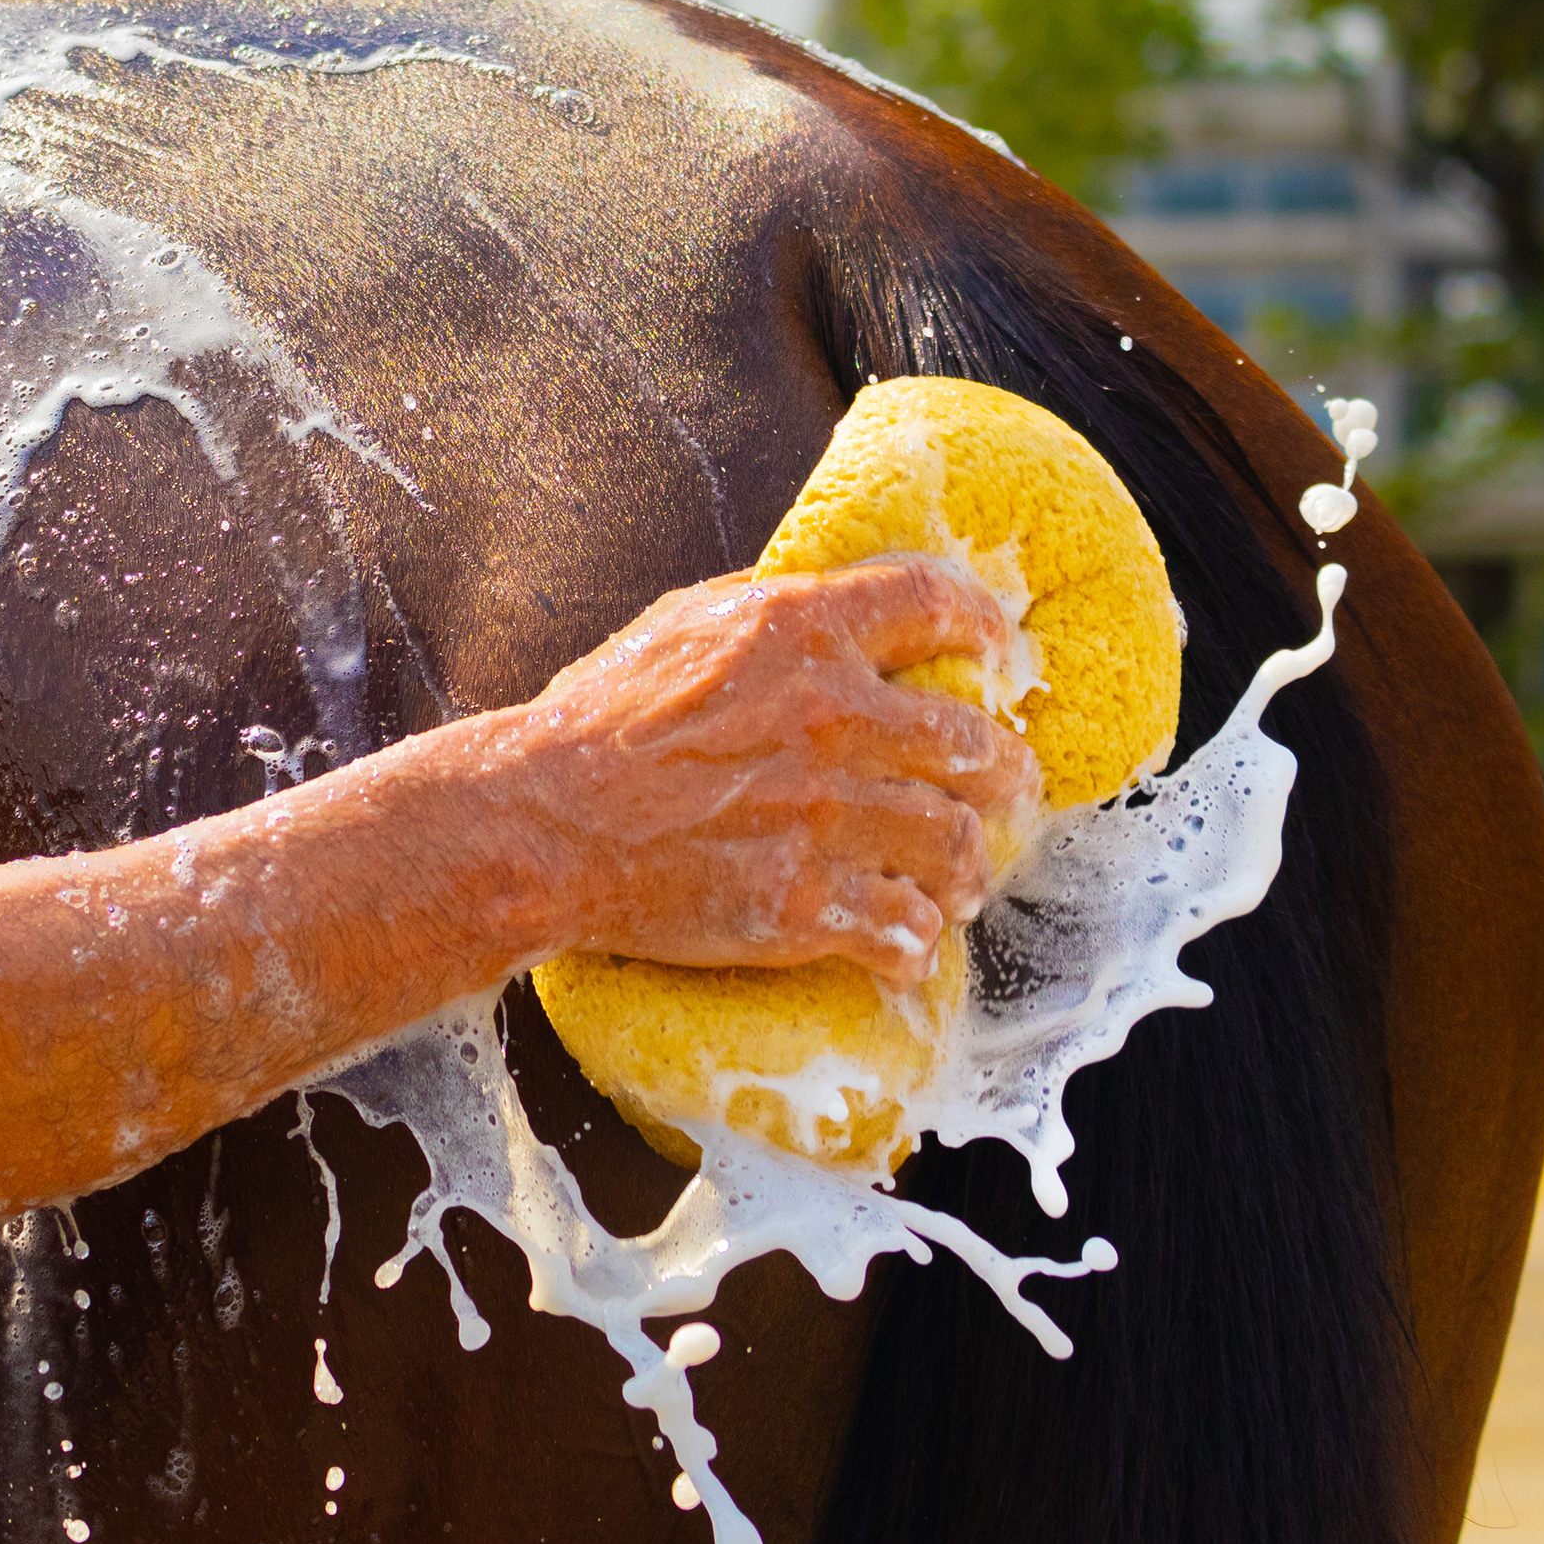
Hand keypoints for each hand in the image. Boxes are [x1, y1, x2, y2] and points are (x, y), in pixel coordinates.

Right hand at [494, 556, 1040, 985]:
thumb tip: (825, 600)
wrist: (539, 826)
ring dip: (967, 868)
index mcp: (802, 632)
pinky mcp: (802, 904)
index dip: (983, 628)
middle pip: (975, 745)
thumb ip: (764, 610)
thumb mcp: (677, 625)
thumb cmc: (594, 723)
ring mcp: (824, 816)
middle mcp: (832, 718)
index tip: (999, 656)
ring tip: (959, 881)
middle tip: (1003, 790)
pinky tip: (906, 943)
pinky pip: (902, 930)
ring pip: (956, 845)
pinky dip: (913, 940)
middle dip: (1003, 774)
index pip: (936, 606)